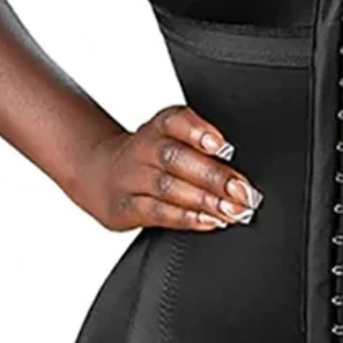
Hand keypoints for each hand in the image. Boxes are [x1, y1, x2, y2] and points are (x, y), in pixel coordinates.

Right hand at [70, 105, 262, 232]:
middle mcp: (142, 149)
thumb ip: (201, 145)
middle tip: (242, 190)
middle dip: (213, 176)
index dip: (198, 131)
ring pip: (168, 188)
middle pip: (175, 158)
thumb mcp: (171, 138)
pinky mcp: (125, 207)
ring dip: (205, 201)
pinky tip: (209, 221)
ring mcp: (131, 178)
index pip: (175, 121)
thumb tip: (239, 166)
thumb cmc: (150, 157)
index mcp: (158, 127)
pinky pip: (157, 213)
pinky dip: (186, 219)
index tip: (223, 146)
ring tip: (232, 210)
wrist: (100, 174)